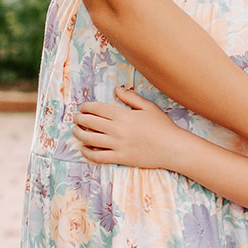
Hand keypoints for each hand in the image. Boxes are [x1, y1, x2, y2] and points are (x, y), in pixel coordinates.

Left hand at [73, 86, 190, 168]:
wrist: (172, 147)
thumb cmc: (162, 126)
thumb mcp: (148, 107)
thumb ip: (131, 97)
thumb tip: (116, 89)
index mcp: (123, 115)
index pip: (97, 109)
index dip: (86, 107)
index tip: (82, 107)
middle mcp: (117, 130)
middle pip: (89, 122)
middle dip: (79, 119)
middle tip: (76, 118)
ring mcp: (117, 145)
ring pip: (89, 139)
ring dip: (79, 134)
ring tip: (76, 131)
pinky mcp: (120, 158)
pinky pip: (98, 157)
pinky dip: (87, 153)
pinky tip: (85, 149)